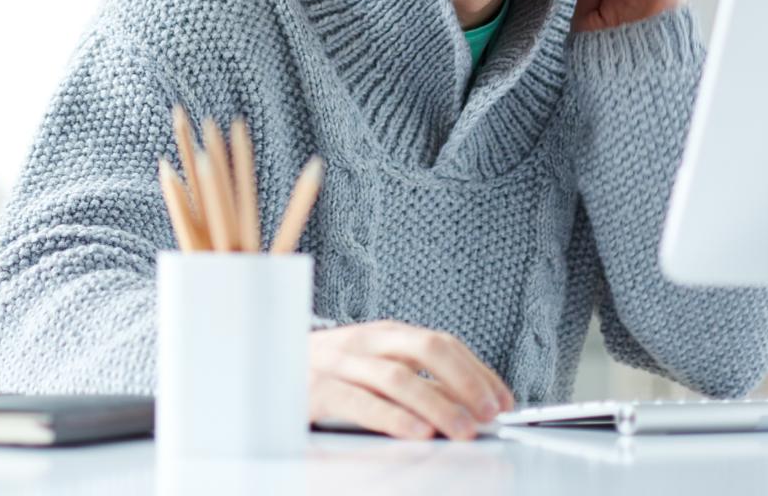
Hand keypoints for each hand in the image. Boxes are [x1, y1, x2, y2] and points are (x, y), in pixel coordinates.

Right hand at [308, 320, 514, 440]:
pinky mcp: (318, 389)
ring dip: (437, 404)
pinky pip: (361, 401)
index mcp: (385, 334)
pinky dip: (393, 417)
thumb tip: (469, 408)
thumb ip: (414, 381)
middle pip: (425, 348)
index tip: (503, 402)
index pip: (442, 343)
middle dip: (464, 381)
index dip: (478, 372)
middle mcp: (365, 341)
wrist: (264, 371)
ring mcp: (340, 363)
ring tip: (462, 430)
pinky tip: (417, 432)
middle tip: (489, 414)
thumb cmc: (328, 377)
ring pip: (397, 376)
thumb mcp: (373, 370)